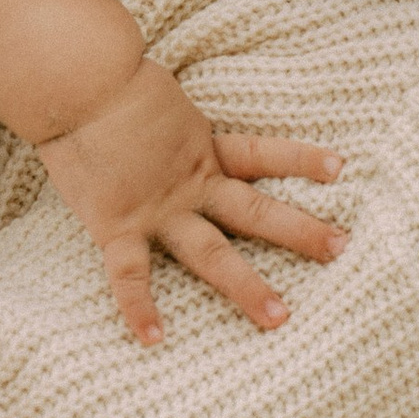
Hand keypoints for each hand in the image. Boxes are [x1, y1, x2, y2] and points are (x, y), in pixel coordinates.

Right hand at [35, 60, 346, 345]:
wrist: (76, 82)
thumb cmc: (106, 78)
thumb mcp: (153, 95)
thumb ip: (165, 116)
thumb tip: (159, 111)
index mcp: (199, 148)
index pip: (262, 154)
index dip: (300, 160)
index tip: (340, 168)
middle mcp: (189, 183)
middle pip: (256, 212)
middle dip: (300, 231)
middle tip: (342, 249)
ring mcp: (157, 208)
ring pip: (213, 253)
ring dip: (247, 286)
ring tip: (280, 318)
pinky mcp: (117, 225)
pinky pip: (130, 274)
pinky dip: (139, 307)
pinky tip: (153, 339)